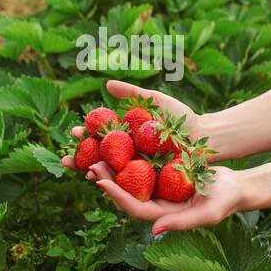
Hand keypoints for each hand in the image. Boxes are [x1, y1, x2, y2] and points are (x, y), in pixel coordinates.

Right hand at [61, 79, 200, 171]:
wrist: (202, 135)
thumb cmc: (178, 117)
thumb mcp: (153, 100)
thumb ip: (131, 94)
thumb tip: (106, 84)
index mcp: (126, 134)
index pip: (100, 136)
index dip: (86, 135)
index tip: (74, 132)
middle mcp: (129, 152)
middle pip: (100, 156)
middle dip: (82, 159)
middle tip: (67, 160)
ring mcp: (138, 167)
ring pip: (111, 172)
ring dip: (95, 173)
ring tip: (83, 173)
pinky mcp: (149, 180)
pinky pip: (129, 184)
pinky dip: (115, 185)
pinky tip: (103, 185)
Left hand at [85, 162, 243, 234]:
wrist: (234, 185)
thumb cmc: (224, 200)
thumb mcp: (207, 214)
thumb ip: (182, 223)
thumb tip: (153, 231)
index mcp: (163, 213)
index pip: (134, 207)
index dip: (117, 196)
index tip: (101, 183)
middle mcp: (157, 200)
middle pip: (127, 192)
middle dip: (108, 180)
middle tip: (92, 165)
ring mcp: (159, 185)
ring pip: (131, 177)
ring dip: (115, 167)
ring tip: (98, 153)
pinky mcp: (163, 171)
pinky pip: (143, 164)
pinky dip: (130, 155)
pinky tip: (121, 141)